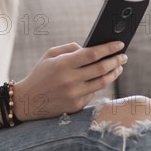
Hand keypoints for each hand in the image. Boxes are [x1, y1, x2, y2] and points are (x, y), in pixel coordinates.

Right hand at [13, 41, 127, 119]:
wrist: (27, 101)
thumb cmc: (40, 74)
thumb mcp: (49, 55)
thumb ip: (69, 49)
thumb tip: (89, 48)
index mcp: (62, 64)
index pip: (92, 54)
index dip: (109, 48)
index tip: (120, 44)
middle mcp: (69, 80)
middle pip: (101, 69)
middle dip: (116, 61)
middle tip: (123, 56)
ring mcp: (73, 95)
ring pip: (102, 82)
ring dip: (113, 73)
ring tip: (118, 67)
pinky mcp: (76, 106)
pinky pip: (93, 93)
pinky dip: (98, 84)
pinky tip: (100, 79)